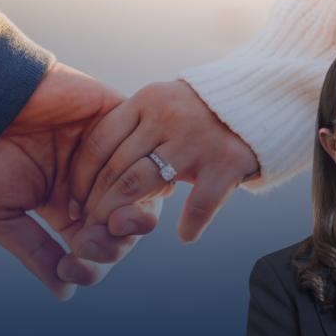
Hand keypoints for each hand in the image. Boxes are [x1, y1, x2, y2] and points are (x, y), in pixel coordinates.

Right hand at [0, 63, 159, 299]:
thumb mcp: (1, 216)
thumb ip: (36, 251)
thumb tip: (65, 293)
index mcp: (62, 206)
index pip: (93, 245)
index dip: (90, 265)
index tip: (72, 269)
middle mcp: (88, 182)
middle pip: (122, 226)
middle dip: (112, 244)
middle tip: (91, 243)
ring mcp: (105, 152)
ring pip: (138, 194)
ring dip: (125, 216)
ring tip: (109, 222)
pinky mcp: (115, 120)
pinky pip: (141, 154)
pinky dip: (133, 178)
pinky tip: (119, 193)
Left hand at [66, 80, 258, 256]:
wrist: (260, 100)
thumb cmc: (200, 112)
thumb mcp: (162, 106)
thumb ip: (131, 131)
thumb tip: (89, 179)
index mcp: (145, 101)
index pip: (98, 144)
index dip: (81, 179)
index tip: (75, 205)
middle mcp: (166, 117)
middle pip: (116, 169)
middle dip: (96, 205)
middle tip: (88, 230)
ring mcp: (196, 139)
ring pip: (141, 184)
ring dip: (123, 216)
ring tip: (117, 234)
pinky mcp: (227, 161)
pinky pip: (200, 203)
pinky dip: (190, 223)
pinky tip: (185, 235)